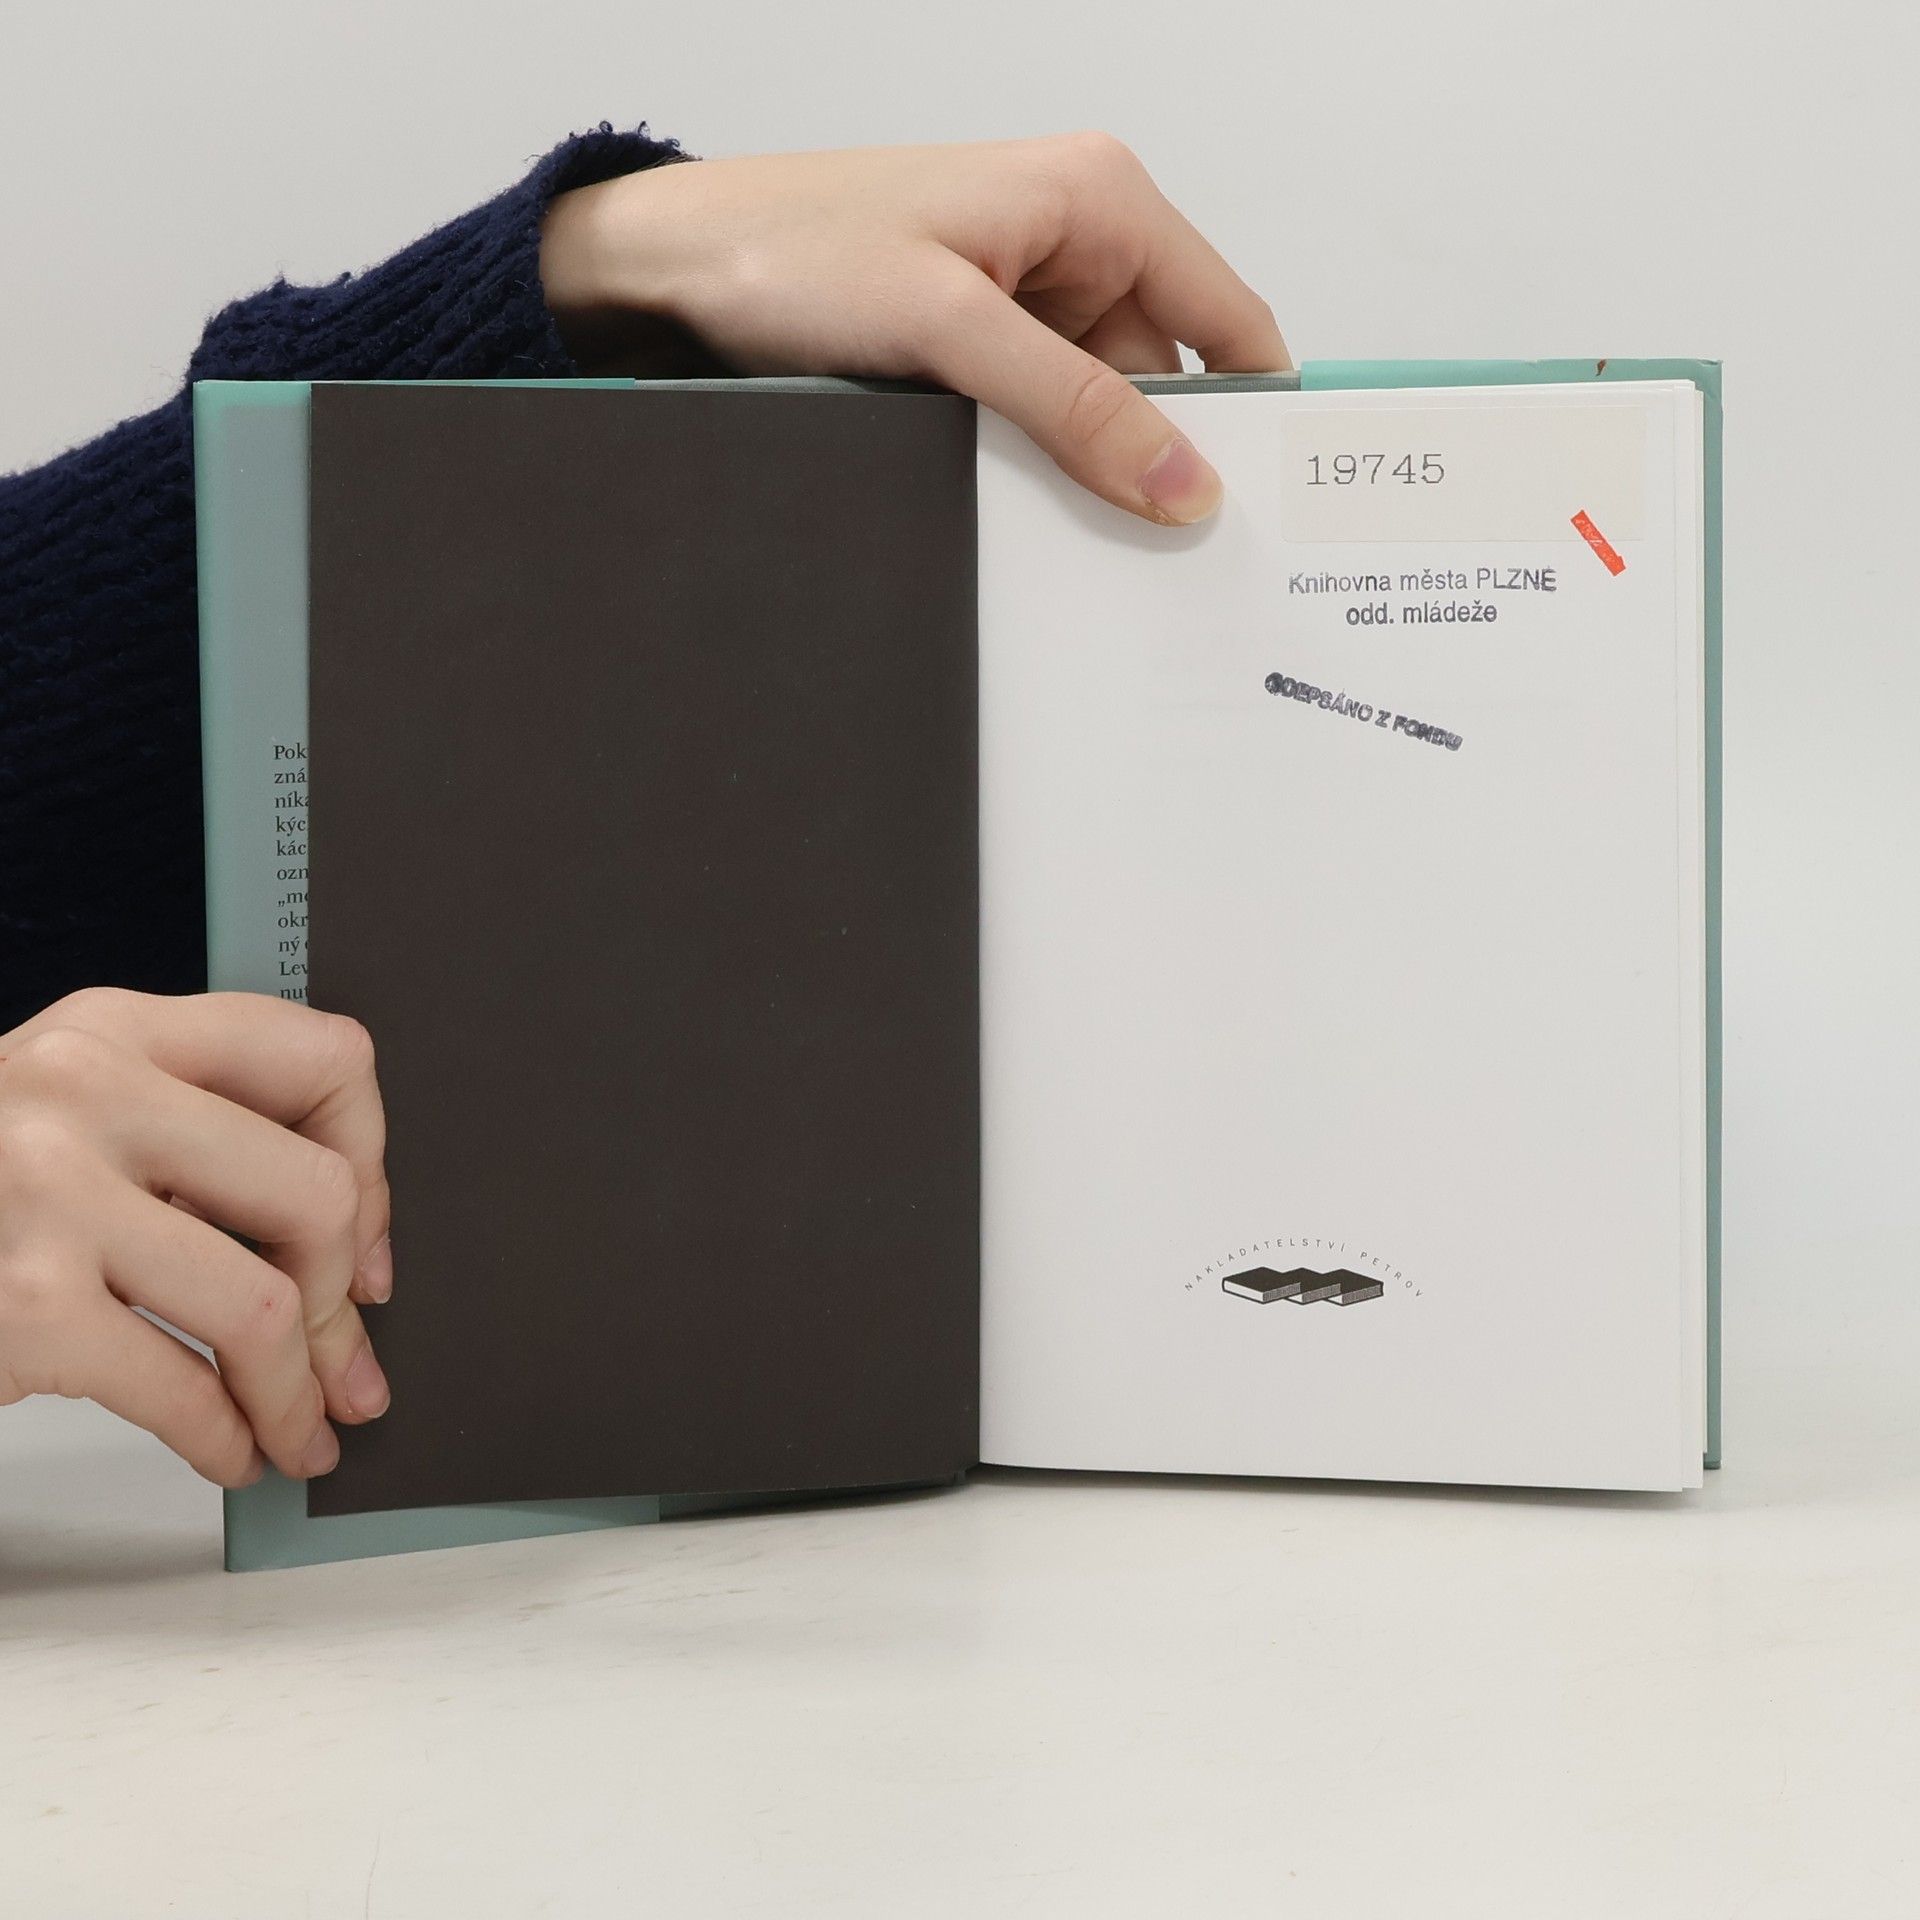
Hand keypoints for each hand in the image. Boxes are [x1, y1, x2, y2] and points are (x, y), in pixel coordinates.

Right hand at [0, 990, 393, 1485]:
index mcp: (116, 1029)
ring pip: (265, 1304)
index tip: (362, 1240)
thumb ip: (189, 1133)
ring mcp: (47, 1195)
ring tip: (300, 1429)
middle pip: (316, 1192)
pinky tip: (232, 1450)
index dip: (373, 1163)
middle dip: (341, 1300)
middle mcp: (85, 1090)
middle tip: (340, 1357)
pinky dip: (228, 1436)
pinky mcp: (22, 1305)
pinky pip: (185, 1386)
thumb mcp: (67, 1116)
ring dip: (297, 1393)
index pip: (325, 1060)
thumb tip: (349, 1247)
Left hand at [540, 133, 1288, 524]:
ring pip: (1098, 405)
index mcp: (1098, 200)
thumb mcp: (949, 330)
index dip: (1255, 412)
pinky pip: (1040, 411)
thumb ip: (1072, 405)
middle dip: (1161, 461)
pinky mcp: (977, 335)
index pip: (1227, 318)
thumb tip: (1179, 479)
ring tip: (1085, 541)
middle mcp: (1075, 238)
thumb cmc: (791, 251)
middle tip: (1169, 559)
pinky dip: (1039, 460)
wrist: (672, 267)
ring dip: (1090, 468)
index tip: (1272, 504)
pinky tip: (1027, 509)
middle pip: (1164, 376)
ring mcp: (1024, 292)